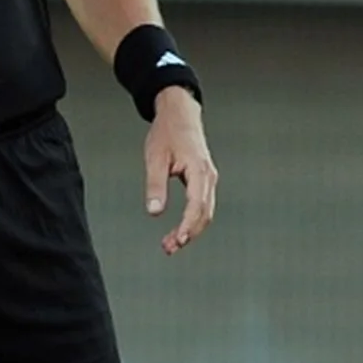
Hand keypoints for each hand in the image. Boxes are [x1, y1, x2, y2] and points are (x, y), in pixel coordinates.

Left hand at [145, 87, 216, 255]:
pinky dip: (193, 221)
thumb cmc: (167, 133)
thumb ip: (155, 186)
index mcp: (199, 171)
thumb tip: (154, 212)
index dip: (188, 226)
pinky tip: (180, 230)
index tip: (178, 241)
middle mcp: (209, 177)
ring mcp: (209, 180)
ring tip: (171, 243)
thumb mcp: (155, 158)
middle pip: (204, 214)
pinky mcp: (205, 181)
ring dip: (191, 230)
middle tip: (169, 248)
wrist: (179, 114)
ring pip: (205, 213)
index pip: (197, 206)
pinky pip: (203, 206)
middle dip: (189, 234)